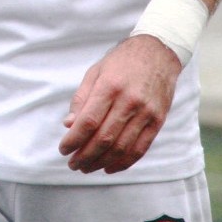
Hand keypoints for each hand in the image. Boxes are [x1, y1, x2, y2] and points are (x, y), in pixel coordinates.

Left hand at [58, 35, 181, 173]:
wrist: (158, 53)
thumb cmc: (121, 62)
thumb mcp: (96, 72)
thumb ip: (82, 99)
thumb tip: (69, 125)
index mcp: (110, 86)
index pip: (89, 121)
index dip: (74, 139)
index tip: (63, 149)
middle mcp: (129, 101)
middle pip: (104, 138)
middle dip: (85, 155)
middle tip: (72, 164)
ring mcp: (146, 113)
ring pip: (122, 147)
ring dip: (102, 162)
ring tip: (86, 167)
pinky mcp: (158, 121)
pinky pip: (140, 148)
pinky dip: (124, 162)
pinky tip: (109, 168)